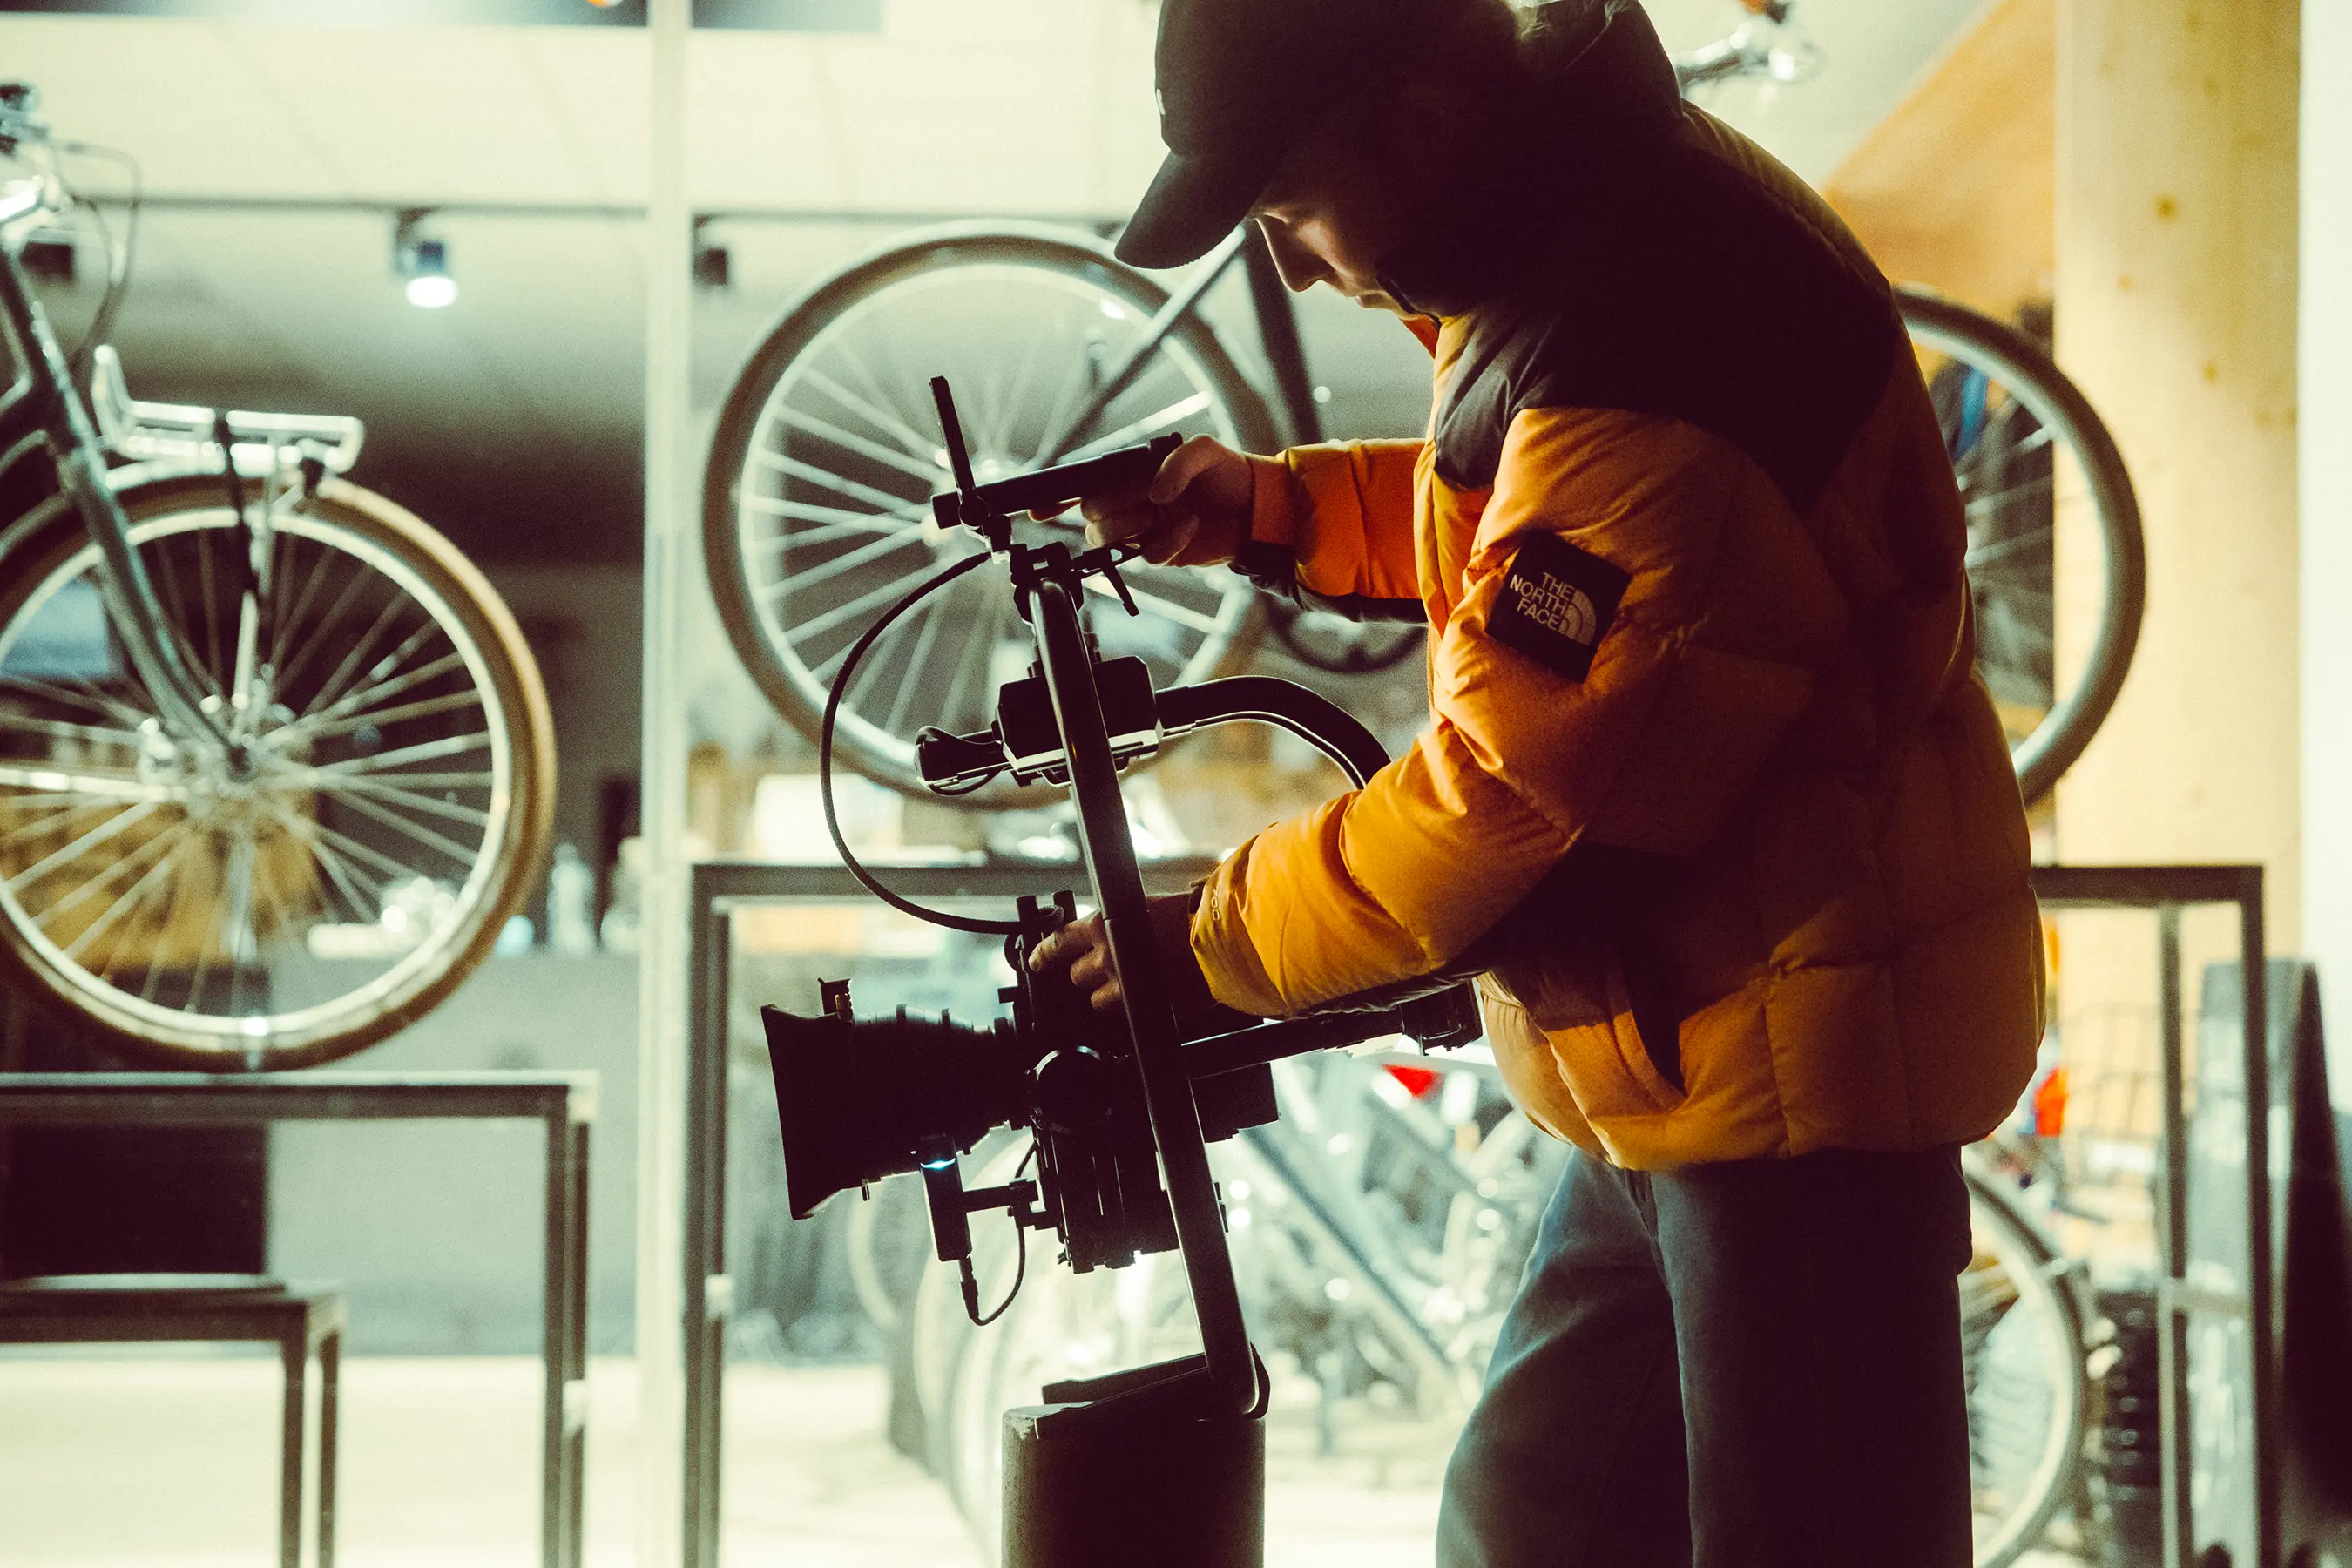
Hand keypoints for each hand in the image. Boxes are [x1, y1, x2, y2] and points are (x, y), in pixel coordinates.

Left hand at [1026, 892, 1209, 1016]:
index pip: (1059, 942)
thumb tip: (1112, 933)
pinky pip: (1119, 1014)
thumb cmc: (1191, 918)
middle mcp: (1105, 955)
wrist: (1221, 941)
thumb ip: (1121, 924)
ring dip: (1107, 995)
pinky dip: (1127, 1008)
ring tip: (1131, 985)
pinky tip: (1143, 998)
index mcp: (1103, 924)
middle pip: (1075, 975)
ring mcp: (1119, 984)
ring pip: (1095, 999)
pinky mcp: (1137, 1006)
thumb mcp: (1147, 907)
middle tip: (1109, 970)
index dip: (1043, 954)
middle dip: (1088, 975)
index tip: (1035, 962)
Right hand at [1035, 436, 1253, 565]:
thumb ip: (1177, 463)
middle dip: (1112, 506)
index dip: (1055, 497)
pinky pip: (1147, 556)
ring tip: (1162, 513)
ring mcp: (1143, 528)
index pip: (1083, 484)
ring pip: (1108, 539)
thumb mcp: (1205, 451)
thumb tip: (1154, 494)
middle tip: (1145, 497)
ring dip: (1131, 526)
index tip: (1037, 509)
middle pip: (1090, 514)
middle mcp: (1131, 500)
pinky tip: (1189, 526)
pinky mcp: (1161, 551)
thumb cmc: (1229, 472)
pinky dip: (1167, 542)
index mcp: (1130, 473)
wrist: (1257, 509)